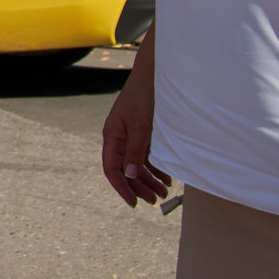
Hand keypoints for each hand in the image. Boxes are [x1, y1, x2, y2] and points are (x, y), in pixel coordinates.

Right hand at [100, 71, 168, 205]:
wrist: (154, 75)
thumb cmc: (144, 97)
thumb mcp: (141, 126)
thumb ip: (135, 151)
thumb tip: (130, 176)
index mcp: (112, 136)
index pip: (112, 169)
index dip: (122, 187)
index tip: (134, 203)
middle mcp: (120, 138)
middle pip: (126, 169)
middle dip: (139, 187)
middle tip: (154, 201)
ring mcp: (132, 136)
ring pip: (138, 165)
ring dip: (149, 179)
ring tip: (164, 192)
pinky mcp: (144, 133)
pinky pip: (147, 156)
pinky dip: (156, 168)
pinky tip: (166, 177)